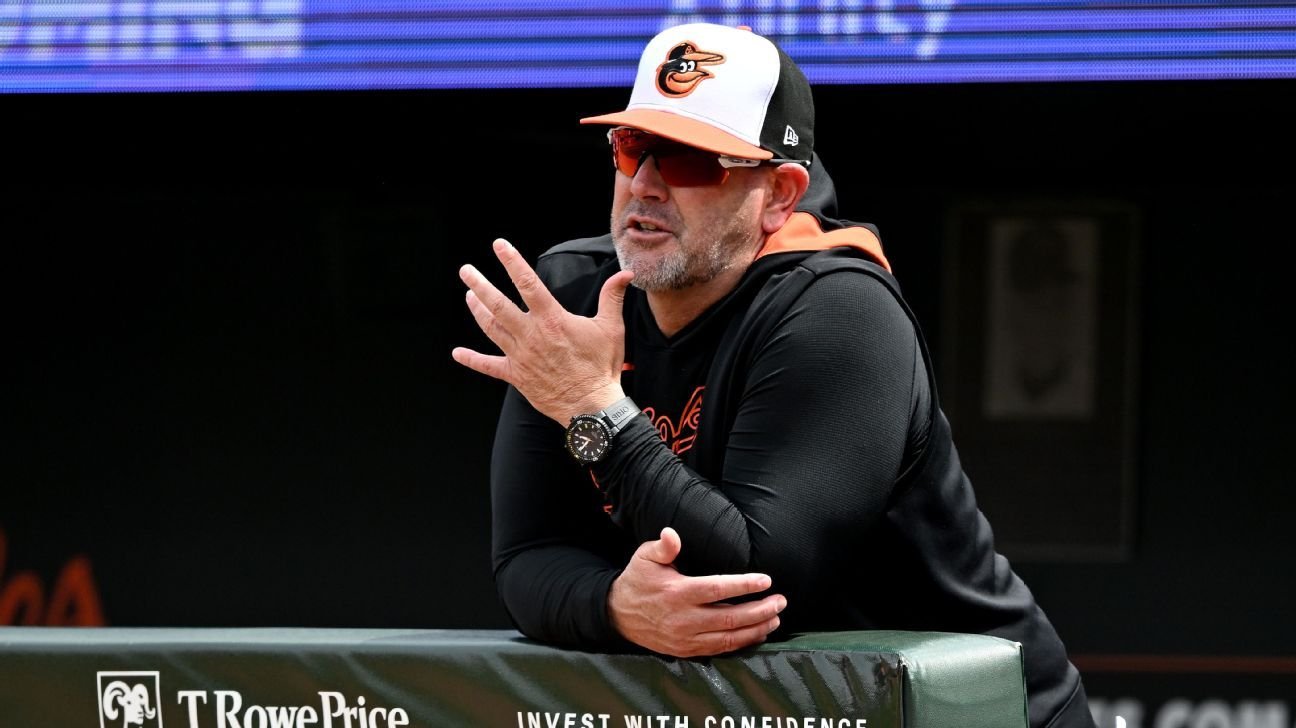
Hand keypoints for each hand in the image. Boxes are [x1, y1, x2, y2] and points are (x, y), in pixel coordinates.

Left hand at [451, 238, 635, 423]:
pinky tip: (458, 353)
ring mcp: (520, 355)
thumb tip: (625, 274)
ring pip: (491, 328)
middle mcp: (531, 335)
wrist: (591, 405)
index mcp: (552, 320)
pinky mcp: (516, 375)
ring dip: (477, 310)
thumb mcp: (611, 328)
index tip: (499, 245)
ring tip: (468, 295)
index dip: (512, 262)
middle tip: (466, 270)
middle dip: (479, 284)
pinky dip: (472, 359)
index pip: (528, 284)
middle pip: (498, 305)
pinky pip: (489, 366)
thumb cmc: (601, 366)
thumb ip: (612, 297)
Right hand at [608, 527, 786, 657]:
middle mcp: (684, 619)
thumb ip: (662, 547)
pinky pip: (720, 649)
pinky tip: (758, 633)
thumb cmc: (637, 581)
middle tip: (780, 601)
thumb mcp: (644, 557)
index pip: (716, 589)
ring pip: (729, 638)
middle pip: (730, 617)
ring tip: (776, 618)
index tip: (765, 580)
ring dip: (756, 629)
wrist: (617, 614)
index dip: (743, 585)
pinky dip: (742, 643)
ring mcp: (686, 638)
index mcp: (677, 592)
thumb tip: (671, 534)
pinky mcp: (687, 650)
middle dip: (760, 610)